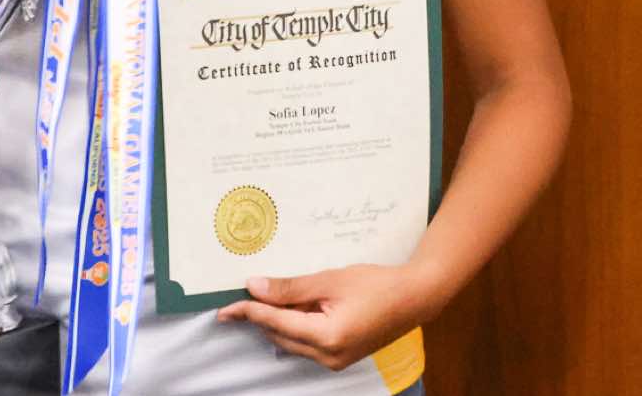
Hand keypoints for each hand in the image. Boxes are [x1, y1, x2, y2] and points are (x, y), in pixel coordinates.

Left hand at [215, 264, 433, 370]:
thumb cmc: (376, 285)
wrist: (414, 298)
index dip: (249, 312)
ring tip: (261, 299)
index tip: (226, 307)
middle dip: (259, 317)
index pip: (276, 323)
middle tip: (238, 299)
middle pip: (280, 336)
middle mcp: (329, 357)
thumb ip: (290, 288)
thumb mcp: (329, 280)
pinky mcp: (340, 357)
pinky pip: (306, 344)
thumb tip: (255, 287)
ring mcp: (335, 361)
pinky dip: (293, 327)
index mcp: (326, 337)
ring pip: (291, 342)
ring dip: (276, 322)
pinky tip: (289, 309)